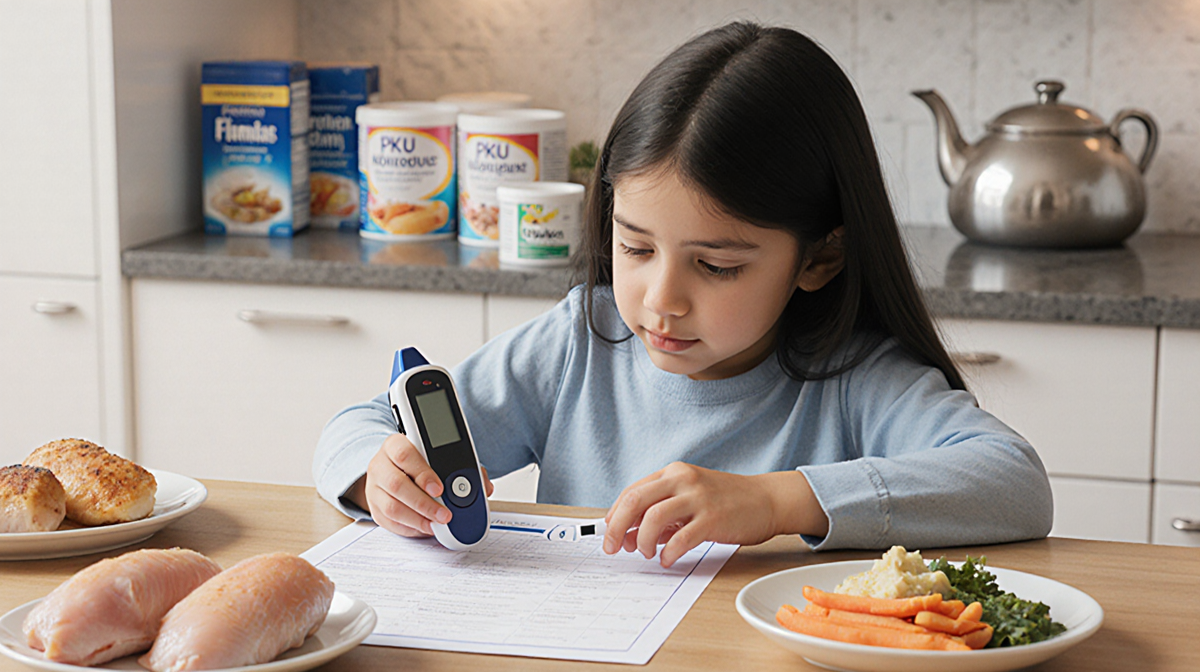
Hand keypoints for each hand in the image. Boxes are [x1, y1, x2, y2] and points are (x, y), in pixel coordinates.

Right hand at [355, 433, 493, 536]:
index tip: (440, 488)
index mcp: (395, 445)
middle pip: (397, 485)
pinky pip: (389, 522)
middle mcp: (380, 464)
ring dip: (418, 519)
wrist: (393, 468)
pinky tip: (426, 527)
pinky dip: (410, 528)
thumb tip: (484, 487)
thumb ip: (462, 468)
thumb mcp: (439, 457)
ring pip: (392, 507)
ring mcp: (374, 487)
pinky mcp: (374, 507)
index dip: (423, 473)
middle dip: (424, 503)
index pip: (404, 455)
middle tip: (444, 514)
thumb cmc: (419, 462)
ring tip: (437, 523)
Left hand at [602, 463, 827, 567]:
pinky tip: (667, 559)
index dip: (615, 515)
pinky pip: (681, 538)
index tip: (610, 534)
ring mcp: (699, 498)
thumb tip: (629, 536)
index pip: (632, 491)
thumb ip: (661, 514)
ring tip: (647, 553)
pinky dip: (668, 552)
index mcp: (673, 473)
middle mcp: (683, 480)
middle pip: (636, 500)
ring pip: (654, 517)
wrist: (767, 499)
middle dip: (618, 527)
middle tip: (614, 548)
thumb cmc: (726, 502)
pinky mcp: (714, 518)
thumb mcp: (689, 499)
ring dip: (643, 540)